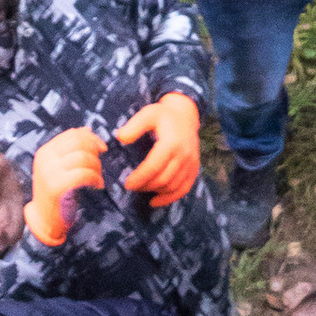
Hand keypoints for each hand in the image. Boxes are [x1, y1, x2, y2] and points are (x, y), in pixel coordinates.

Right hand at [26, 125, 105, 249]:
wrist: (44, 220)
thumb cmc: (58, 192)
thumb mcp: (62, 167)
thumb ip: (72, 149)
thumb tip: (87, 129)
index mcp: (46, 151)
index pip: (72, 134)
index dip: (92, 138)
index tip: (102, 148)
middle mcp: (45, 158)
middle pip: (79, 142)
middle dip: (95, 151)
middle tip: (99, 165)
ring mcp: (49, 172)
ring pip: (83, 158)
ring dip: (97, 167)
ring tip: (97, 178)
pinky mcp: (56, 186)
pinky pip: (83, 174)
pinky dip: (95, 178)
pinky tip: (97, 185)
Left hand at [114, 88, 201, 206]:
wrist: (186, 115)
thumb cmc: (163, 115)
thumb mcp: (148, 114)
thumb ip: (134, 126)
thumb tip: (120, 138)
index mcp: (172, 143)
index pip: (154, 167)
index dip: (140, 178)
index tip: (127, 184)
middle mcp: (184, 155)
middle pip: (163, 179)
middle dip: (145, 186)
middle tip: (131, 186)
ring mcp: (191, 163)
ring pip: (173, 186)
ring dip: (155, 191)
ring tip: (141, 189)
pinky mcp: (194, 169)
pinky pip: (184, 189)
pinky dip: (170, 198)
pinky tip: (155, 202)